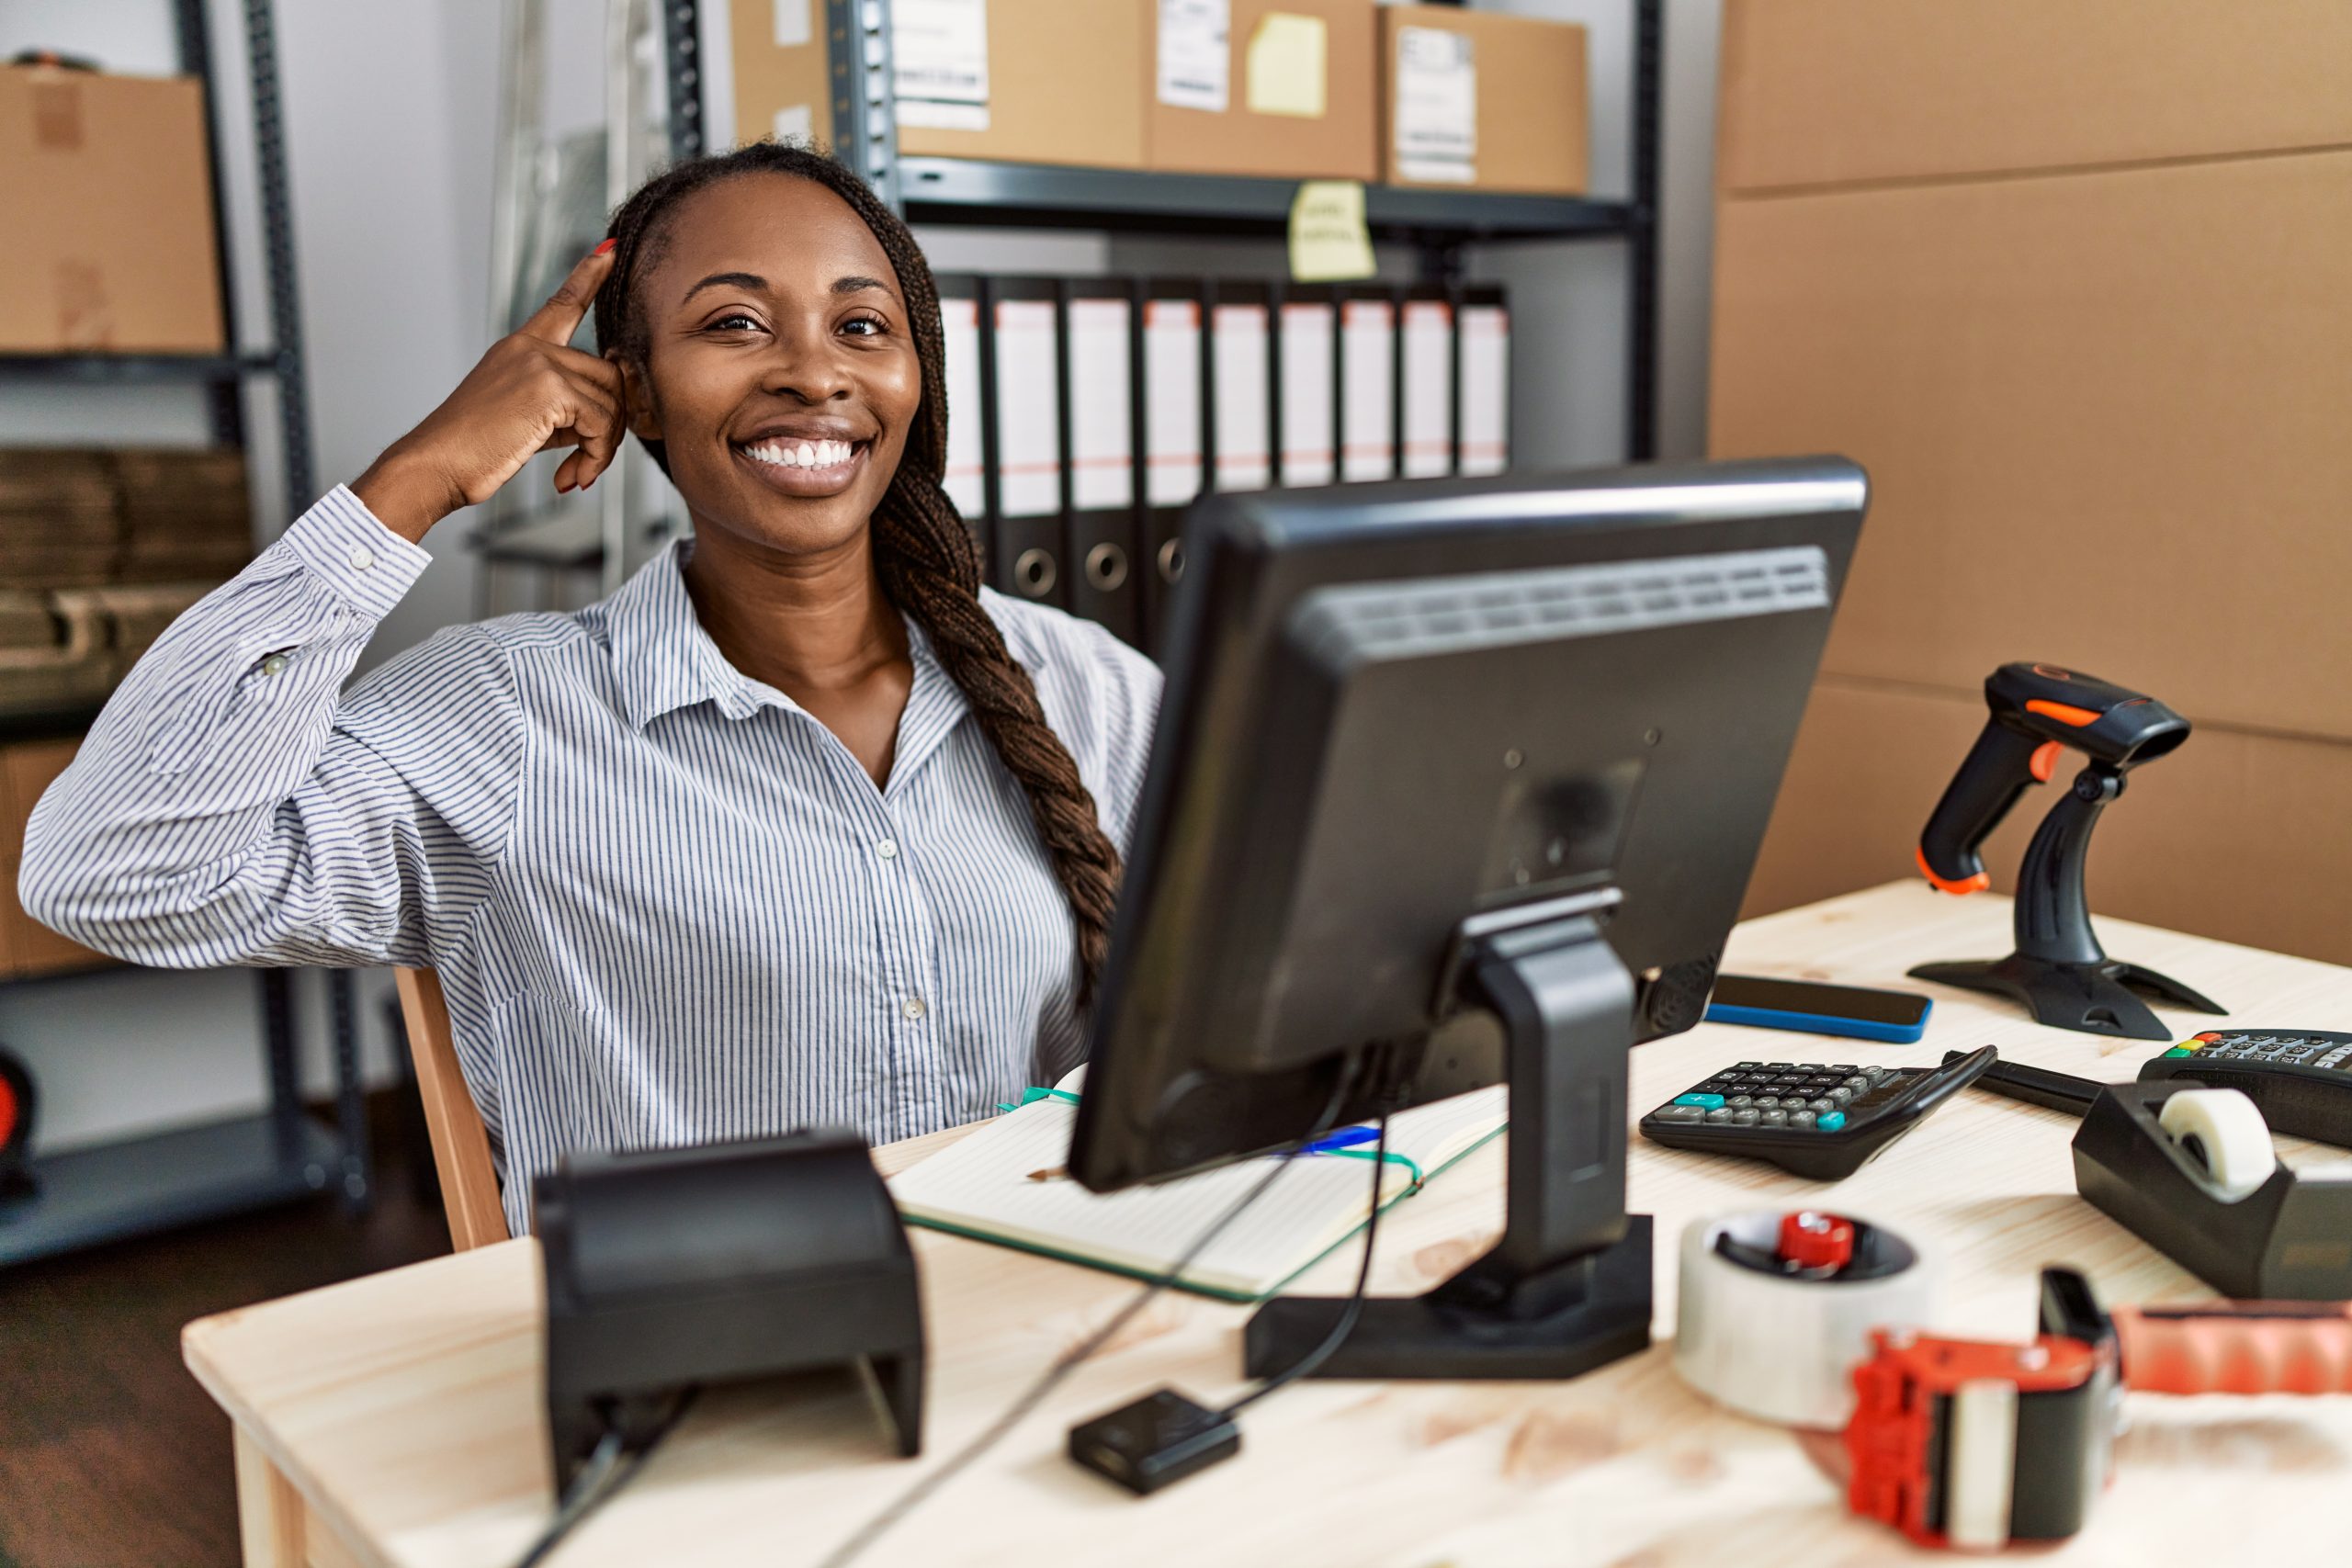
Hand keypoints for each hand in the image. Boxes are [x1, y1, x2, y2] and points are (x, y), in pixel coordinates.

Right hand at [353, 245, 623, 542]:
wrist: (436, 465)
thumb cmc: (473, 450)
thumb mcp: (524, 418)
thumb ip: (564, 408)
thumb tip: (607, 418)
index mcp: (520, 349)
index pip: (561, 305)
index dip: (588, 278)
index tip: (609, 251)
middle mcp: (531, 348)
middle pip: (608, 376)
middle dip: (608, 425)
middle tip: (588, 461)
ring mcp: (540, 364)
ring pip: (611, 402)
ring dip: (602, 447)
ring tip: (577, 472)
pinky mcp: (549, 389)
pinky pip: (600, 423)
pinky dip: (595, 457)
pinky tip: (571, 477)